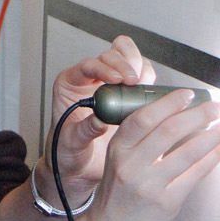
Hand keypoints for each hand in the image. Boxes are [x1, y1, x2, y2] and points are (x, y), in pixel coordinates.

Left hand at [50, 35, 150, 192]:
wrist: (80, 165)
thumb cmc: (67, 151)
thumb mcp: (71, 144)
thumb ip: (83, 131)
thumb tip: (99, 121)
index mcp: (70, 84)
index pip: (87, 65)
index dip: (103, 68)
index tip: (116, 79)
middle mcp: (91, 79)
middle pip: (111, 55)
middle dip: (125, 63)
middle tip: (134, 81)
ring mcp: (111, 84)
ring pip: (129, 60)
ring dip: (139, 69)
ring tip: (143, 86)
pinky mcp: (128, 93)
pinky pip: (142, 76)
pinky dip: (149, 81)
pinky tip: (152, 94)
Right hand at [81, 88, 219, 220]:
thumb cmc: (117, 197)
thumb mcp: (117, 161)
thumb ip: (139, 140)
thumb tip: (174, 115)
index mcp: (118, 149)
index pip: (143, 117)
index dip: (168, 103)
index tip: (188, 94)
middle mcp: (131, 165)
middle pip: (169, 130)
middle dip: (200, 114)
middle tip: (217, 106)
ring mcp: (149, 184)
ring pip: (188, 151)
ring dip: (214, 133)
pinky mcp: (166, 202)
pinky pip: (196, 173)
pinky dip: (215, 155)